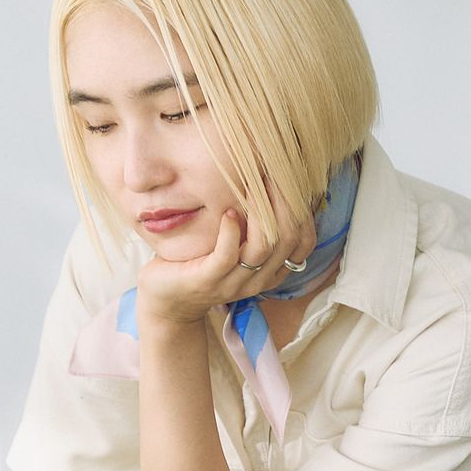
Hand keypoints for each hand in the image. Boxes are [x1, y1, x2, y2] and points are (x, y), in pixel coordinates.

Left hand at [133, 187, 314, 329]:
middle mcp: (258, 279)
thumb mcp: (236, 242)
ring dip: (260, 213)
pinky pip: (227, 255)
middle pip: (287, 240)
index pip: (304, 242)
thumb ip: (254, 224)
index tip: (288, 181)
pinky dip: (230, 231)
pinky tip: (228, 212)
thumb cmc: (202, 260)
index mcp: (271, 271)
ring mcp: (234, 283)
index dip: (301, 210)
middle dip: (283, 203)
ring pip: (262, 248)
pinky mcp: (208, 281)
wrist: (167, 297)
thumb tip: (270, 180)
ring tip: (252, 186)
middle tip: (271, 173)